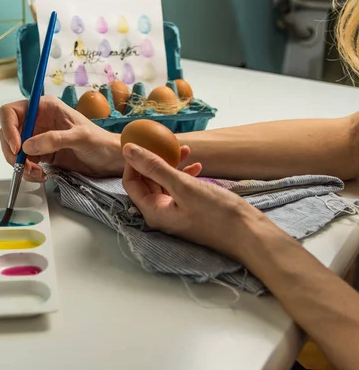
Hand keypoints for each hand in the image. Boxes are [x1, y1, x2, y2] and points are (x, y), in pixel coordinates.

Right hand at [0, 96, 199, 182]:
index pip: (11, 112)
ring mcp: (37, 138)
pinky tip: (41, 176)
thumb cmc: (100, 142)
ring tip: (37, 174)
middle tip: (23, 166)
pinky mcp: (41, 154)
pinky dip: (27, 171)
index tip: (16, 147)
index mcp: (44, 107)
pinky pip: (24, 162)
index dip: (8, 128)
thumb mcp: (80, 138)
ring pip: (14, 150)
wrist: (110, 160)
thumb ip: (54, 139)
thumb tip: (27, 146)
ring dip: (20, 164)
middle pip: (9, 133)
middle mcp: (37, 120)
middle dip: (12, 151)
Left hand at [122, 143, 282, 261]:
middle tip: (165, 143)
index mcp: (153, 211)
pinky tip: (197, 166)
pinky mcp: (189, 210)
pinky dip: (185, 175)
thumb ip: (154, 167)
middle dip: (154, 160)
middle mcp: (160, 213)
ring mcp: (175, 212)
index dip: (134, 161)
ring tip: (185, 149)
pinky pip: (179, 189)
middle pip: (146, 182)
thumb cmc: (216, 213)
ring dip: (172, 165)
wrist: (248, 235)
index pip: (131, 183)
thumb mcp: (183, 186)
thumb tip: (128, 150)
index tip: (144, 142)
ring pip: (165, 183)